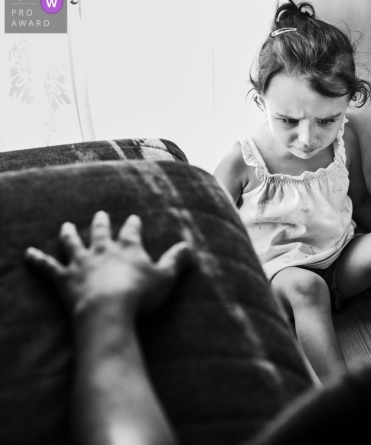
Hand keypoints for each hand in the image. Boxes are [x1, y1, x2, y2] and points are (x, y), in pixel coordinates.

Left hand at [25, 211, 191, 318]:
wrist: (109, 309)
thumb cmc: (140, 295)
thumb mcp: (166, 277)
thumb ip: (176, 261)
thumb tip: (189, 246)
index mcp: (128, 248)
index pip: (132, 231)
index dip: (133, 224)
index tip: (133, 218)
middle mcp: (103, 250)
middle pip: (101, 231)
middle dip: (102, 222)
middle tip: (100, 213)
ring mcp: (82, 263)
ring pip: (74, 243)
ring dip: (70, 234)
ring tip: (67, 226)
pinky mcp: (65, 278)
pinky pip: (48, 267)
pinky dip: (38, 260)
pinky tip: (28, 254)